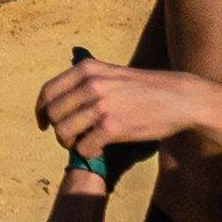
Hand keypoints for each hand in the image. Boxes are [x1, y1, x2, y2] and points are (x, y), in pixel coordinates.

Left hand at [38, 57, 198, 165]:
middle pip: (53, 114)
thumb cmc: (147, 88)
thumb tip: (62, 98)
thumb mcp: (112, 73)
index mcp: (87, 69)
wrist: (181, 98)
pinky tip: (97, 150)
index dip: (41, 110)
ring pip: (64, 132)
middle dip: (56, 130)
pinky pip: (84, 147)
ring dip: (70, 143)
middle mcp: (90, 85)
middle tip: (69, 138)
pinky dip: (87, 152)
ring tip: (82, 144)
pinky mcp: (112, 127)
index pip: (48, 91)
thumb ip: (88, 80)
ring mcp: (101, 106)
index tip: (43, 123)